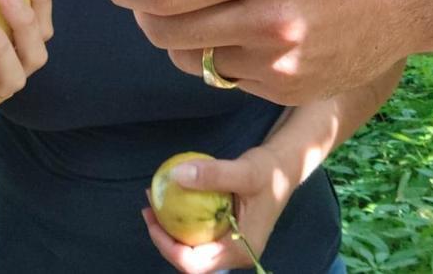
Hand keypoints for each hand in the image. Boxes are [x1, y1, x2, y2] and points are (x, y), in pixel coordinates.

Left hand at [95, 0, 399, 104]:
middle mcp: (268, 21)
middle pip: (167, 31)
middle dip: (139, 12)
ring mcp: (279, 63)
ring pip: (191, 60)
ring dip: (174, 36)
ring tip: (181, 8)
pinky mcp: (288, 89)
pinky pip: (225, 78)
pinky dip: (212, 56)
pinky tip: (225, 29)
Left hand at [142, 146, 284, 272]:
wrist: (284, 168)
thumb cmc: (269, 172)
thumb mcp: (244, 171)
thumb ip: (212, 174)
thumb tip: (175, 176)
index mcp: (239, 251)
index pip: (196, 264)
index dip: (169, 247)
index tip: (153, 220)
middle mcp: (234, 254)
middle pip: (190, 261)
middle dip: (164, 239)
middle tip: (148, 210)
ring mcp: (229, 245)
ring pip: (192, 249)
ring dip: (170, 230)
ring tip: (153, 203)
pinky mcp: (224, 232)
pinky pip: (197, 234)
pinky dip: (180, 221)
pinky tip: (170, 199)